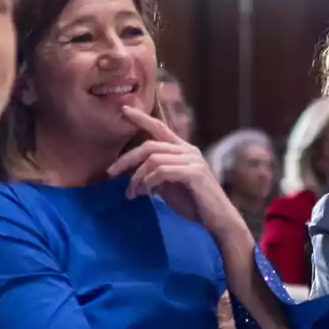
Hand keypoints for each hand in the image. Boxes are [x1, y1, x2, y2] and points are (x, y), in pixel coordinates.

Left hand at [107, 106, 246, 238]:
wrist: (218, 220)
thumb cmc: (195, 203)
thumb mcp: (169, 186)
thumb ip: (155, 174)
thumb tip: (134, 173)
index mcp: (183, 149)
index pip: (159, 127)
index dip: (141, 117)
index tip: (124, 109)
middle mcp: (188, 150)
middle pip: (149, 146)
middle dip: (126, 159)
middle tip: (110, 173)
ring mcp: (192, 160)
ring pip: (153, 159)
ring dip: (137, 177)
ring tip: (132, 193)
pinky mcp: (194, 173)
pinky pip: (163, 171)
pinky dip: (150, 181)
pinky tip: (147, 192)